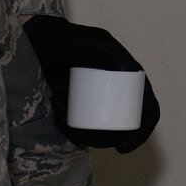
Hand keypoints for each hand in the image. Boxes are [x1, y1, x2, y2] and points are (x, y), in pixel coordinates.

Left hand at [22, 15, 161, 152]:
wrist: (39, 42)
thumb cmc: (68, 39)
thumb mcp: (93, 42)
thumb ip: (111, 51)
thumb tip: (131, 73)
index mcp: (131, 78)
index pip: (147, 110)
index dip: (141, 132)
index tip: (122, 146)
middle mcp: (118, 92)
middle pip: (122, 127)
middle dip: (103, 139)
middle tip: (82, 136)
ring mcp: (99, 101)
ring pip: (101, 131)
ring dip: (84, 135)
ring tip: (63, 120)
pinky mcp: (80, 107)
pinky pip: (83, 128)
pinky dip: (72, 130)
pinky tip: (59, 120)